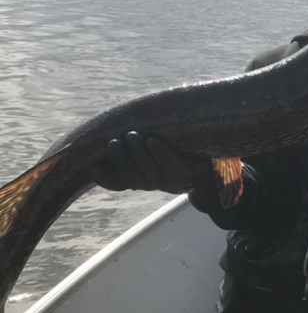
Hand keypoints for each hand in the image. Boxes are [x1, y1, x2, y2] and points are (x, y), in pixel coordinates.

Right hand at [91, 131, 209, 193]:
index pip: (118, 183)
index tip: (94, 168)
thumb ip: (129, 139)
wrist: (208, 150)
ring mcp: (173, 183)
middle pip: (134, 179)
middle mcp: (154, 184)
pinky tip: (154, 141)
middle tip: (115, 141)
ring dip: (140, 156)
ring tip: (133, 135)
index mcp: (139, 177)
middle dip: (122, 161)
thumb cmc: (170, 140)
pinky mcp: (190, 176)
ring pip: (152, 176)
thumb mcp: (146, 139)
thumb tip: (107, 128)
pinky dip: (163, 156)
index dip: (106, 179)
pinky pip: (175, 169)